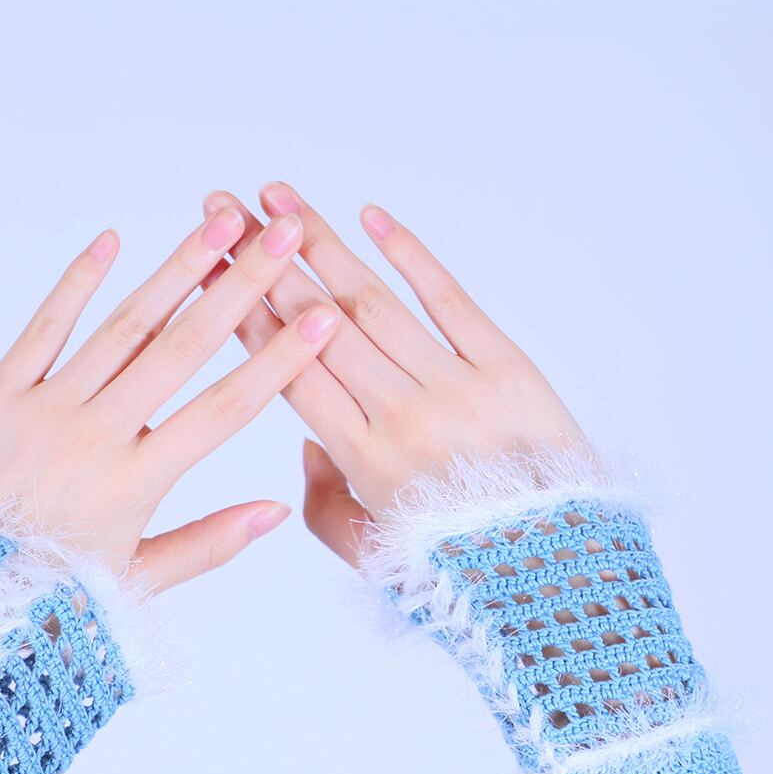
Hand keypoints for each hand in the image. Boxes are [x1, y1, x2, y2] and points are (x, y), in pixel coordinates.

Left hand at [0, 207, 338, 589]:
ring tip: (218, 221)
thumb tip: (276, 511)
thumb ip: (208, 545)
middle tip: (283, 236)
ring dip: (175, 269)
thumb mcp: (134, 582)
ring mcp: (45, 408)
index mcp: (136, 482)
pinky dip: (75, 283)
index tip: (321, 318)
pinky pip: (43, 329)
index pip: (225, 409)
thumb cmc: (47, 593)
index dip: (279, 360)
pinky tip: (110, 240)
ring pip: (123, 326)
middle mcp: (96, 434)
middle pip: (183, 348)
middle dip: (241, 287)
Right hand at [201, 183, 581, 562]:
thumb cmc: (456, 569)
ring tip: (281, 198)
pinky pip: (451, 300)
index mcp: (363, 460)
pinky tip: (372, 216)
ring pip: (374, 301)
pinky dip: (411, 254)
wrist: (559, 576)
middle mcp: (402, 415)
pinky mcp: (508, 368)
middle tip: (226, 211)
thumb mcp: (368, 553)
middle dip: (265, 262)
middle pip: (319, 324)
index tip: (214, 272)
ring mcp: (456, 387)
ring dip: (321, 243)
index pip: (290, 372)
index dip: (246, 315)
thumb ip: (321, 501)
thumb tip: (307, 441)